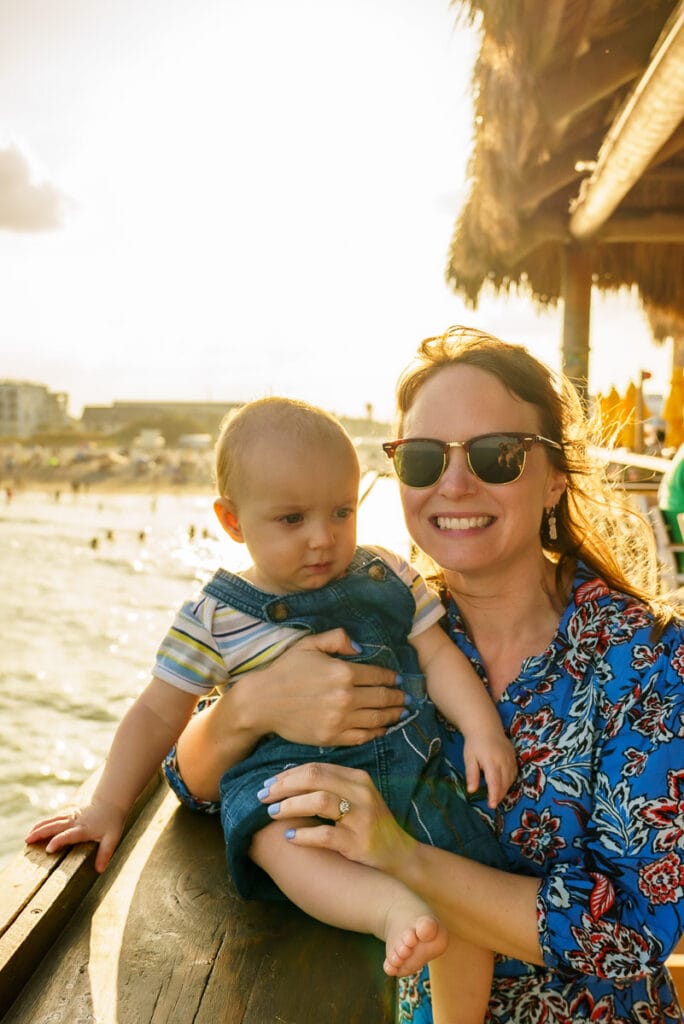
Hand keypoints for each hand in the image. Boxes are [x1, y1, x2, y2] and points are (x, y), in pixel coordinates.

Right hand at [25, 799, 126, 872]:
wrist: (111, 802)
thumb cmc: (112, 822)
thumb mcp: (113, 838)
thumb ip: (105, 853)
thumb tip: (99, 870)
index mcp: (84, 829)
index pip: (69, 835)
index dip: (58, 841)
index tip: (48, 850)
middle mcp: (75, 821)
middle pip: (56, 826)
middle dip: (41, 833)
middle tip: (28, 841)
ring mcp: (71, 816)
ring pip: (53, 820)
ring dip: (40, 827)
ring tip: (28, 837)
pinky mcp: (69, 814)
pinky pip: (54, 818)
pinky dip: (44, 823)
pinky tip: (36, 828)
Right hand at [240, 628, 407, 746]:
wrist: (262, 702)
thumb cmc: (285, 670)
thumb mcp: (309, 644)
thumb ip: (337, 638)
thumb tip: (360, 648)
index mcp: (344, 672)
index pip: (379, 675)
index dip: (392, 678)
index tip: (398, 679)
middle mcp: (346, 697)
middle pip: (383, 698)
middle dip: (398, 698)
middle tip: (407, 698)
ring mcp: (340, 720)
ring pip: (377, 719)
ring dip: (393, 716)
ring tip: (401, 713)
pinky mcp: (332, 737)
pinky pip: (362, 736)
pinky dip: (376, 733)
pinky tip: (382, 729)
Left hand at [257, 761, 416, 875]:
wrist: (401, 857)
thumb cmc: (371, 826)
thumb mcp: (357, 799)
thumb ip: (331, 787)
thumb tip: (289, 781)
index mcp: (358, 778)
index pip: (316, 768)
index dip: (288, 775)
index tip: (268, 784)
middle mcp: (362, 793)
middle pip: (315, 779)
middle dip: (284, 786)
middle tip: (263, 797)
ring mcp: (362, 817)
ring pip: (319, 801)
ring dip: (290, 806)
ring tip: (272, 813)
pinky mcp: (359, 842)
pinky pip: (326, 834)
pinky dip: (304, 835)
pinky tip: (289, 837)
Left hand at [463, 730, 516, 808]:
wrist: (486, 727)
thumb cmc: (474, 744)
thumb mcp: (469, 758)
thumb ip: (471, 774)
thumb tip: (471, 791)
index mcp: (491, 761)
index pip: (495, 782)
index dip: (494, 795)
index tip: (492, 805)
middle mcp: (503, 761)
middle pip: (504, 783)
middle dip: (500, 795)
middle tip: (492, 803)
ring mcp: (510, 758)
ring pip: (511, 779)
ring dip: (505, 789)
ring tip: (497, 795)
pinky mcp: (514, 757)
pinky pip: (514, 772)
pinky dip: (510, 781)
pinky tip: (503, 784)